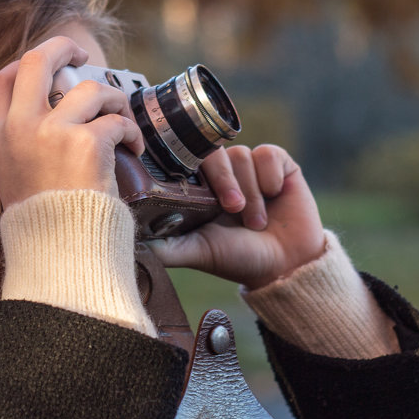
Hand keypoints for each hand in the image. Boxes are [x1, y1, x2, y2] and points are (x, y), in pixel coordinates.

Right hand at [0, 37, 145, 205]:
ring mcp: (51, 133)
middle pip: (37, 60)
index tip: (50, 66)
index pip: (1, 79)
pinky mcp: (86, 143)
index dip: (27, 65)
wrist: (61, 250)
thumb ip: (21, 136)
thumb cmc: (45, 216)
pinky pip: (118, 121)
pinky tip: (133, 149)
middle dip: (64, 47)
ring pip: (90, 88)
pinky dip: (131, 132)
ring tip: (120, 118)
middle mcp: (17, 128)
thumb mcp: (13, 172)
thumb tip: (49, 100)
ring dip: (113, 99)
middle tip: (82, 55)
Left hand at [146, 144, 326, 289]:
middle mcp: (221, 172)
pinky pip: (268, 153)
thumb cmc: (238, 258)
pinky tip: (275, 196)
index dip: (189, 167)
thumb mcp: (198, 251)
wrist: (286, 265)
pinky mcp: (277, 163)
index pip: (185, 159)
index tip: (198, 190)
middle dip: (225, 181)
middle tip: (233, 209)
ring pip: (242, 156)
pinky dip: (271, 177)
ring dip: (251, 191)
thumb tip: (133, 242)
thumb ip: (166, 246)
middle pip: (212, 153)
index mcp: (198, 186)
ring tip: (257, 221)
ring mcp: (249, 166)